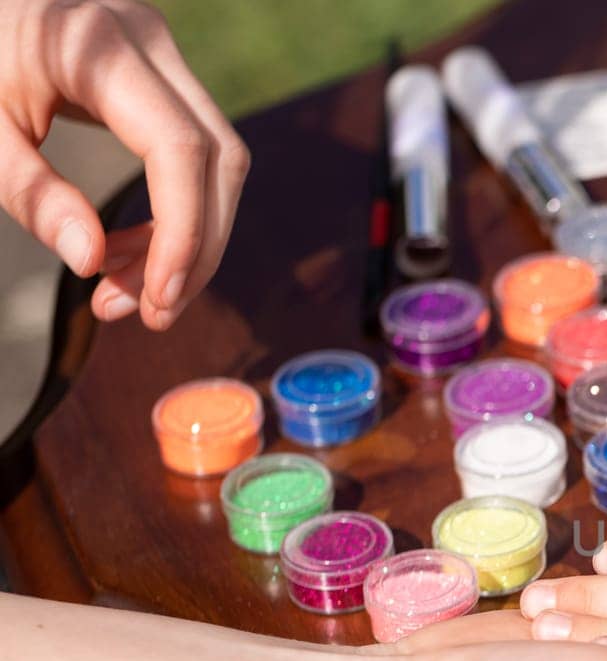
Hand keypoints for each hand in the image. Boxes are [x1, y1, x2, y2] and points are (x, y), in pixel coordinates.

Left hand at [0, 0, 248, 328]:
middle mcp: (150, 44)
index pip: (180, 149)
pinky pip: (195, 158)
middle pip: (220, 161)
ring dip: (189, 241)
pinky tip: (125, 251)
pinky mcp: (162, 80)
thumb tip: (89, 263)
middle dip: (197, 249)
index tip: (159, 299)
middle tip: (153, 314)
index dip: (183, 232)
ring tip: (126, 292)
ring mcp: (163, 59)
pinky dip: (173, 215)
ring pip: (218, 166)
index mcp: (101, 48)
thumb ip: (30, 192)